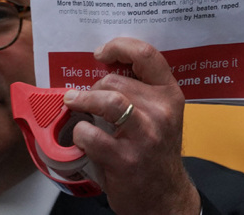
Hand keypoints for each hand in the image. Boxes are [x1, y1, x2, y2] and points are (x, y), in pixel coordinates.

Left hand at [63, 37, 199, 214]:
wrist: (163, 197)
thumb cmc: (153, 152)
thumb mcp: (158, 115)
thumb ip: (139, 91)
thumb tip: (102, 67)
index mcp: (169, 94)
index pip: (146, 54)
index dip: (119, 46)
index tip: (101, 53)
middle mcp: (162, 111)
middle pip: (115, 81)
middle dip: (94, 88)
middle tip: (87, 100)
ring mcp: (146, 135)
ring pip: (107, 100)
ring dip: (83, 100)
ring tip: (73, 103)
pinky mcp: (127, 159)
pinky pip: (92, 134)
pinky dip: (80, 133)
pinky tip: (83, 138)